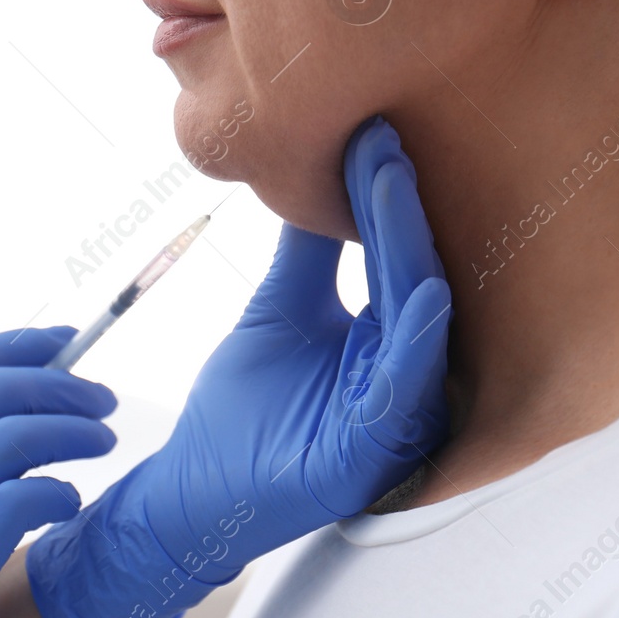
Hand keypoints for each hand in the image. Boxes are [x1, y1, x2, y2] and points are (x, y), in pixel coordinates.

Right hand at [0, 327, 116, 617]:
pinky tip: (69, 504)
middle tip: (104, 399)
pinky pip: (32, 493)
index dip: (14, 344)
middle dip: (62, 384)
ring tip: (104, 440)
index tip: (64, 339)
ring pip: (20, 432)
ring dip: (75, 430)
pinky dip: (62, 492)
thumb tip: (10, 426)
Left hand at [26, 116, 451, 617]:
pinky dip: (416, 342)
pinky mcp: (374, 458)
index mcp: (387, 343)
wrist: (195, 488)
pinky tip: (423, 293)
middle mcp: (404, 376)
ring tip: (399, 184)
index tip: (372, 129)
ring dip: (410, 253)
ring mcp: (396, 418)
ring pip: (418, 326)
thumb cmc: (244, 409)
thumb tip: (315, 171)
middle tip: (387, 139)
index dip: (385, 196)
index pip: (394, 256)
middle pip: (413, 278)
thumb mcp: (280, 310)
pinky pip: (404, 394)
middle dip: (401, 209)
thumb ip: (307, 255)